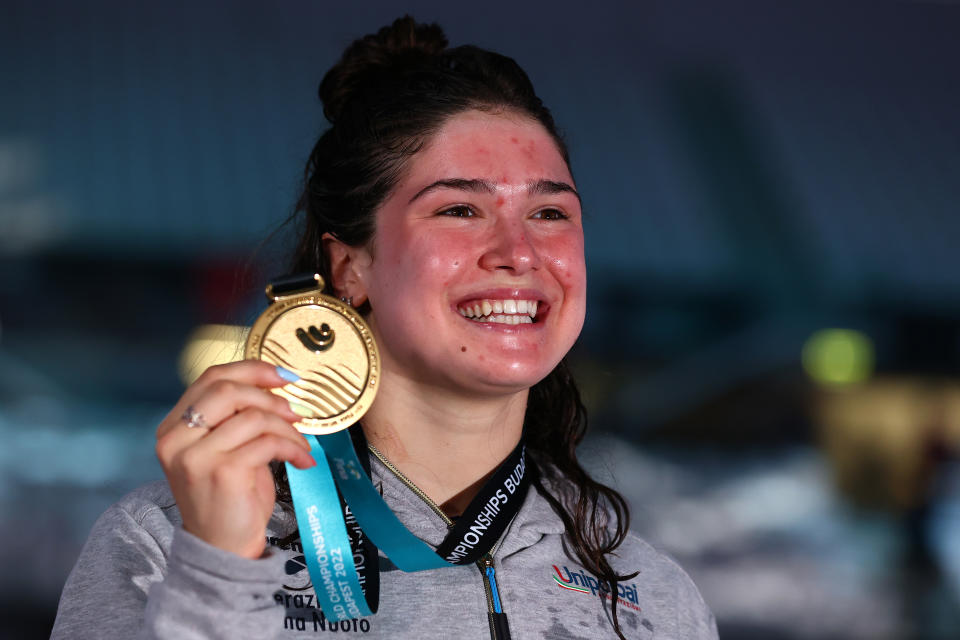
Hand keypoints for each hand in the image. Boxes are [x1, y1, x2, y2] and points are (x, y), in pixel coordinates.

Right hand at [155, 360, 314, 558]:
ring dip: (287, 428)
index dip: (251, 369)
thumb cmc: (229, 497)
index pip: (210, 378)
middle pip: (228, 389)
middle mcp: (176, 439)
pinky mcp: (222, 472)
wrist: (222, 548)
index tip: (282, 376)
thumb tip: (274, 384)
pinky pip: (267, 442)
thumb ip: (235, 417)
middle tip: (295, 412)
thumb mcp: (224, 449)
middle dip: (270, 396)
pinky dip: (293, 447)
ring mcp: (196, 456)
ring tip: (300, 444)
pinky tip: (301, 459)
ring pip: (253, 417)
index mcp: (173, 428)